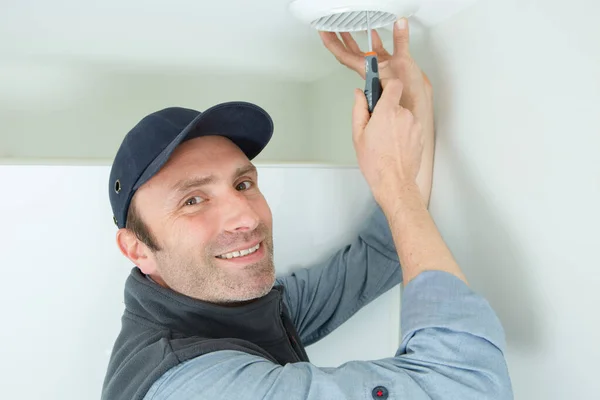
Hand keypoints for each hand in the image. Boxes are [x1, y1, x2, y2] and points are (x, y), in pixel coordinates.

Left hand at [319, 18, 432, 118]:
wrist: (417, 107)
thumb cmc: (407, 95)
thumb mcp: (404, 63)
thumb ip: (400, 42)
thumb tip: (399, 25)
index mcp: (367, 70)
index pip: (344, 55)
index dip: (333, 44)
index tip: (324, 33)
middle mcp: (370, 70)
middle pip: (349, 52)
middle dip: (339, 39)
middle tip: (330, 28)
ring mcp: (378, 69)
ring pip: (361, 52)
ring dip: (354, 40)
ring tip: (347, 27)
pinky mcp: (388, 68)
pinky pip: (377, 52)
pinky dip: (374, 42)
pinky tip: (373, 34)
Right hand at [352, 79, 423, 200]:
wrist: (394, 182)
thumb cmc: (376, 163)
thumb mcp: (358, 135)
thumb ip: (359, 109)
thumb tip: (359, 94)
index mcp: (387, 112)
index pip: (393, 84)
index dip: (386, 84)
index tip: (379, 87)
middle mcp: (404, 115)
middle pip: (396, 102)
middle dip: (386, 109)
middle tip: (376, 126)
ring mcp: (415, 125)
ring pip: (403, 115)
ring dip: (395, 122)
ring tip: (385, 140)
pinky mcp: (421, 135)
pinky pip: (410, 126)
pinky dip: (403, 132)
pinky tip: (394, 145)